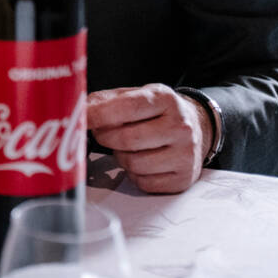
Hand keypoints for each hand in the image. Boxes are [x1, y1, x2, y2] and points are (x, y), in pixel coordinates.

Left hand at [87, 84, 210, 193]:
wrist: (197, 128)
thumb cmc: (158, 112)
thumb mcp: (137, 95)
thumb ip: (107, 100)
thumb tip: (81, 109)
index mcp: (165, 100)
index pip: (126, 108)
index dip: (98, 115)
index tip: (81, 118)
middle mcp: (180, 127)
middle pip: (126, 139)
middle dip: (105, 138)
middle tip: (103, 134)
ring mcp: (185, 155)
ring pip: (133, 163)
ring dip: (120, 156)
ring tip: (127, 147)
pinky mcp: (183, 178)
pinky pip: (143, 182)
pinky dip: (134, 174)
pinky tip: (142, 160)